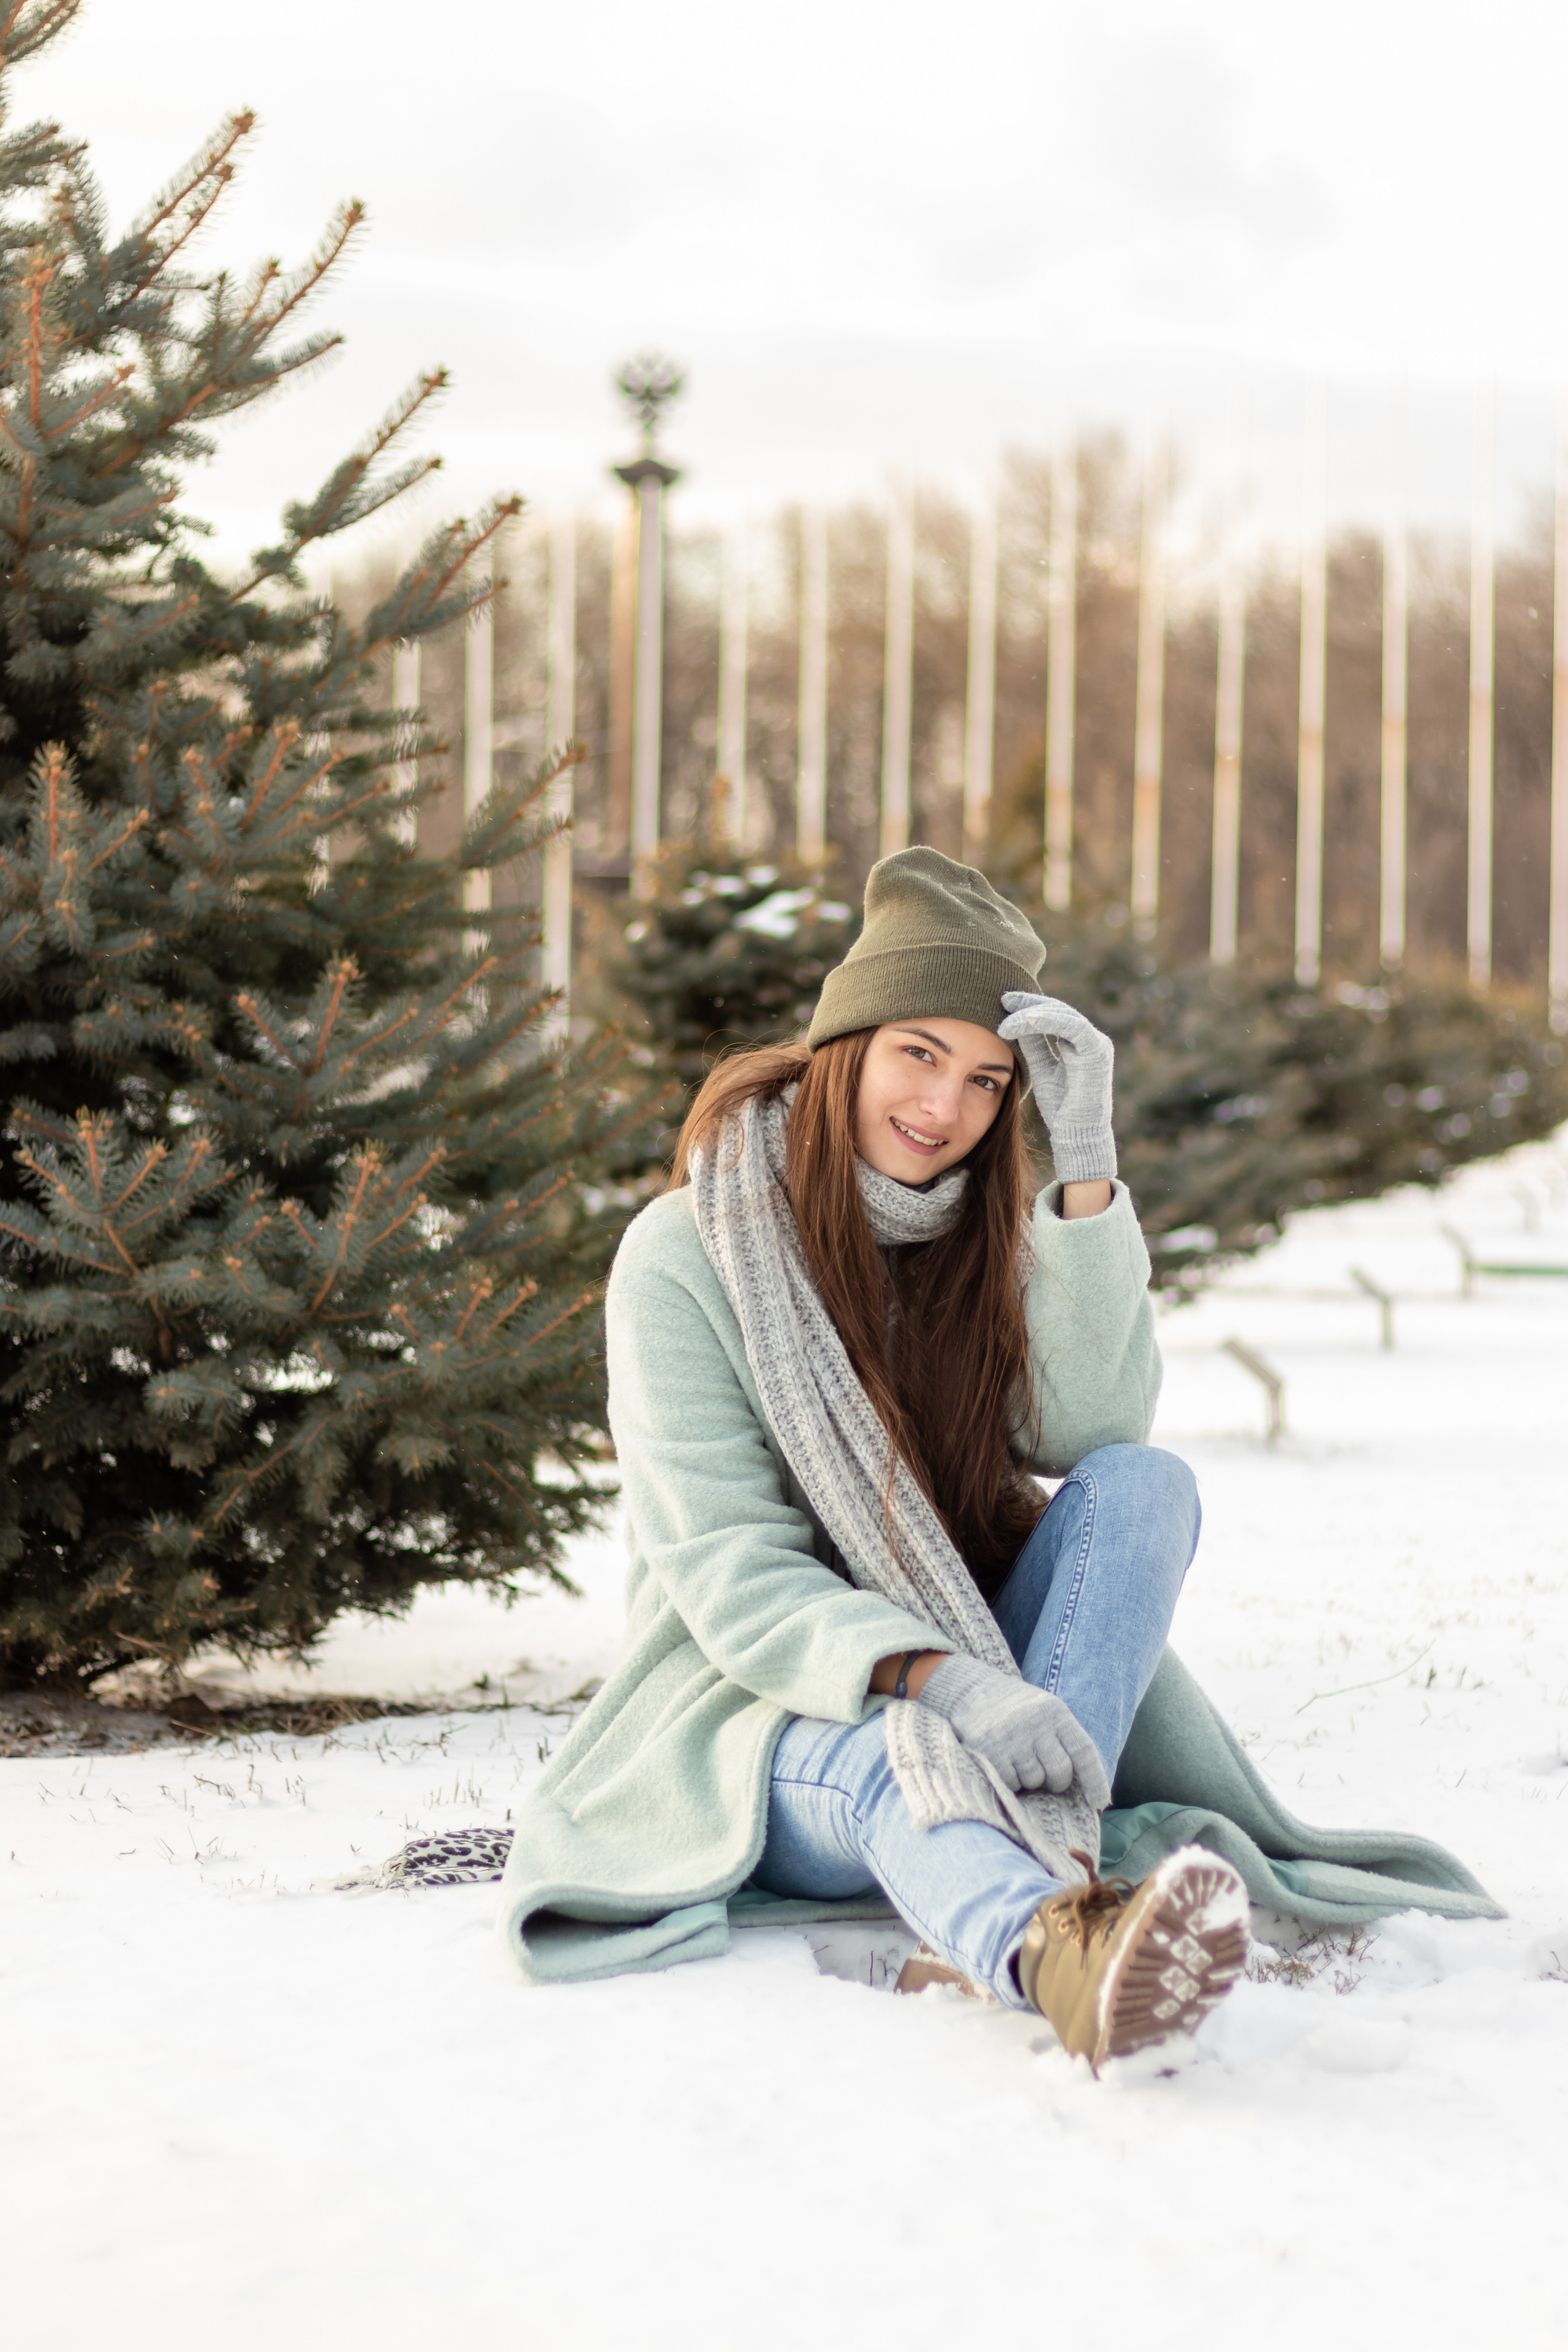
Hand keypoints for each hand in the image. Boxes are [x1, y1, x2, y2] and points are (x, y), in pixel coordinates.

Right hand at [917, 1654, 1111, 1807]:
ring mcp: (1010, 1737)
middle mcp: (1035, 1723)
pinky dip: (1007, 1780)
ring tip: (1015, 1758)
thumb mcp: (1044, 1711)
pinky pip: (1009, 1783)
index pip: (1084, 1752)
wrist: (968, 1688)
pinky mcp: (987, 1751)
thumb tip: (1090, 1789)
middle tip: (1041, 1772)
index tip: (1100, 1802)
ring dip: (1027, 1778)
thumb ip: (1063, 1740)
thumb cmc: (1014, 1708)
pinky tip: (999, 1762)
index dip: (1095, 1780)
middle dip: (1055, 1781)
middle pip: (1060, 1773)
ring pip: (1034, 1780)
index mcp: (1055, 1712)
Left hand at [997, 992, 1116, 1186]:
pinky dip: (1045, 1021)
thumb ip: (1033, 1045)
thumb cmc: (1061, 1108)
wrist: (1077, 1135)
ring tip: (1007, 1011)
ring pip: (1063, 1014)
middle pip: (1058, 1010)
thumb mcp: (1041, 1069)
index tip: (1004, 1001)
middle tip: (1004, 997)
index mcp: (1079, 1043)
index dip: (1030, 1006)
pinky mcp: (1097, 1051)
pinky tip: (1021, 1022)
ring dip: (1033, 1011)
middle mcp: (1091, 1040)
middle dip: (1030, 1002)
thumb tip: (1014, 1022)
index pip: (1053, 1015)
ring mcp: (1097, 1044)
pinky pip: (1071, 1027)